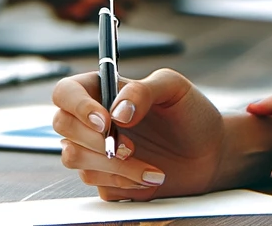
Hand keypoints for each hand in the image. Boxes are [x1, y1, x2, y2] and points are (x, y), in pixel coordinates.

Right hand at [52, 68, 225, 199]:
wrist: (209, 152)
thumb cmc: (191, 113)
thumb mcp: (174, 88)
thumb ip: (143, 90)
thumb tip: (116, 111)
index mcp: (102, 90)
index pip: (66, 92)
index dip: (76, 106)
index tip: (104, 121)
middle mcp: (92, 120)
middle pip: (62, 126)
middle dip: (94, 140)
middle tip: (130, 147)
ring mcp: (95, 151)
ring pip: (75, 158)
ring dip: (114, 165)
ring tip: (152, 166)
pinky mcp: (105, 178)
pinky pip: (98, 183)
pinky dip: (126, 182)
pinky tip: (153, 176)